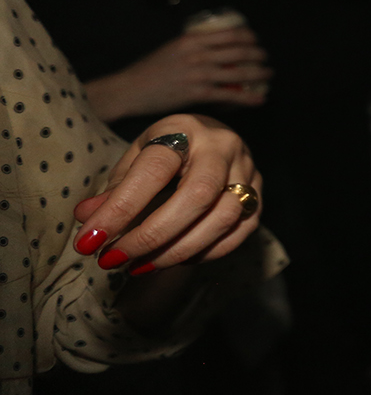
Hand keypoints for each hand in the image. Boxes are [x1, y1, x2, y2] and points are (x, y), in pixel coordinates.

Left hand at [71, 113, 261, 273]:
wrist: (211, 137)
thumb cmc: (167, 150)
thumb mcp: (135, 158)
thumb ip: (114, 189)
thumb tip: (87, 218)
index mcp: (184, 129)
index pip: (153, 170)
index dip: (120, 209)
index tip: (90, 240)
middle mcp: (222, 145)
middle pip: (196, 195)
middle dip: (152, 235)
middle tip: (115, 259)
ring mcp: (247, 170)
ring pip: (223, 217)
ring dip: (177, 250)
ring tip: (141, 265)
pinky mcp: (260, 195)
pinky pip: (239, 231)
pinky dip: (205, 252)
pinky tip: (175, 258)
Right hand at [85, 28, 271, 122]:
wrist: (129, 90)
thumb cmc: (149, 70)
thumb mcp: (172, 48)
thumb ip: (194, 46)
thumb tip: (214, 48)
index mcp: (192, 39)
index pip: (231, 33)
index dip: (250, 37)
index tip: (256, 41)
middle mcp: (198, 54)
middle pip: (240, 50)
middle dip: (259, 55)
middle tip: (266, 59)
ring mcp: (199, 73)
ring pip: (239, 72)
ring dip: (259, 74)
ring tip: (269, 76)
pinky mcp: (197, 93)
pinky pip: (230, 95)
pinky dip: (248, 98)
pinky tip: (260, 100)